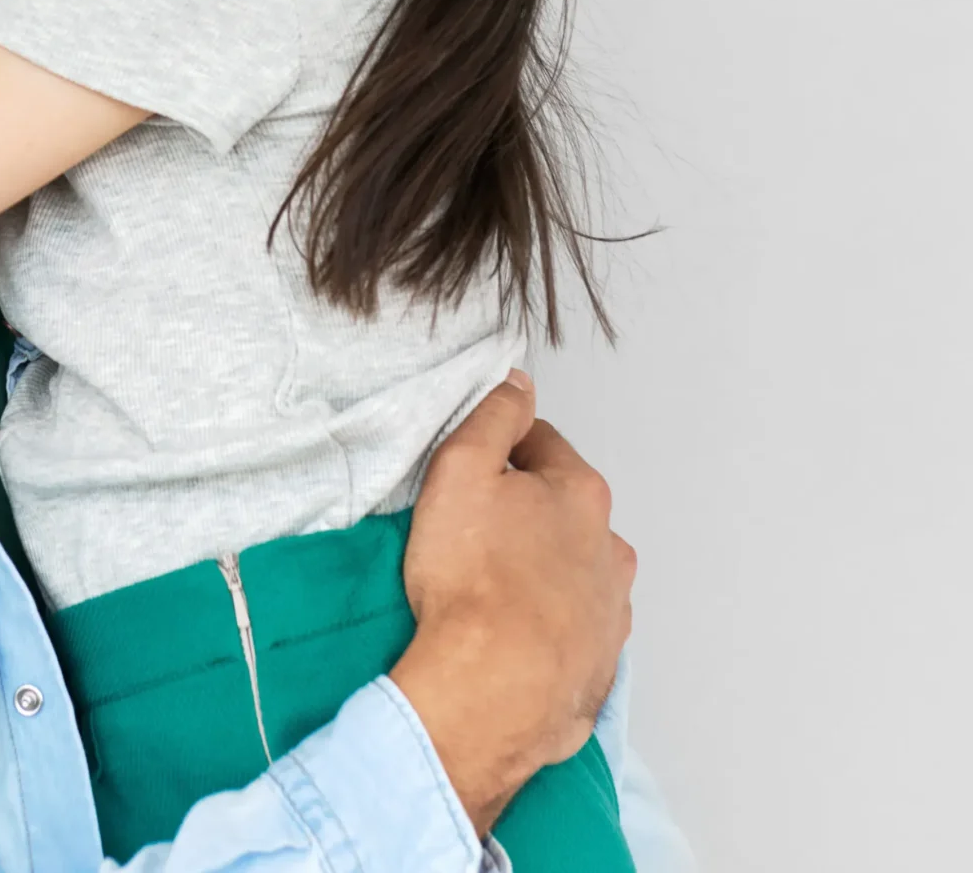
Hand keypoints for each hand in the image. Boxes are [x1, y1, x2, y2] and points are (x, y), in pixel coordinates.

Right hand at [387, 372, 634, 834]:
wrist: (495, 689)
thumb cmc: (471, 577)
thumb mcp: (461, 471)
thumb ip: (492, 417)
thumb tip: (518, 383)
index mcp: (581, 493)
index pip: (540, 444)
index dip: (500, 449)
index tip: (468, 469)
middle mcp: (610, 546)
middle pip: (563, 510)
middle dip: (526, 511)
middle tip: (471, 532)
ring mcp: (611, 608)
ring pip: (574, 569)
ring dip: (542, 569)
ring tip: (490, 591)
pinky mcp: (600, 662)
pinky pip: (573, 626)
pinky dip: (549, 623)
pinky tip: (511, 634)